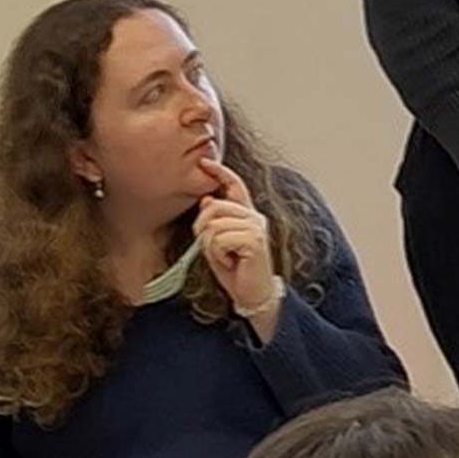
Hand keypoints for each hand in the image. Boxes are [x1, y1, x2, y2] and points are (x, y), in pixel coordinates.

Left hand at [194, 158, 278, 314]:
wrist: (253, 294)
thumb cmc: (236, 270)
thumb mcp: (218, 243)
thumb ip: (214, 222)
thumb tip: (207, 199)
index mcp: (248, 215)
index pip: (235, 186)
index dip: (220, 172)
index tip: (205, 162)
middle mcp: (254, 217)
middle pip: (213, 206)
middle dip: (202, 227)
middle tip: (212, 247)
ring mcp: (256, 227)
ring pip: (213, 225)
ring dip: (211, 246)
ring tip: (225, 257)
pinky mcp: (254, 240)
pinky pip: (219, 239)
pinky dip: (218, 254)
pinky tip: (231, 261)